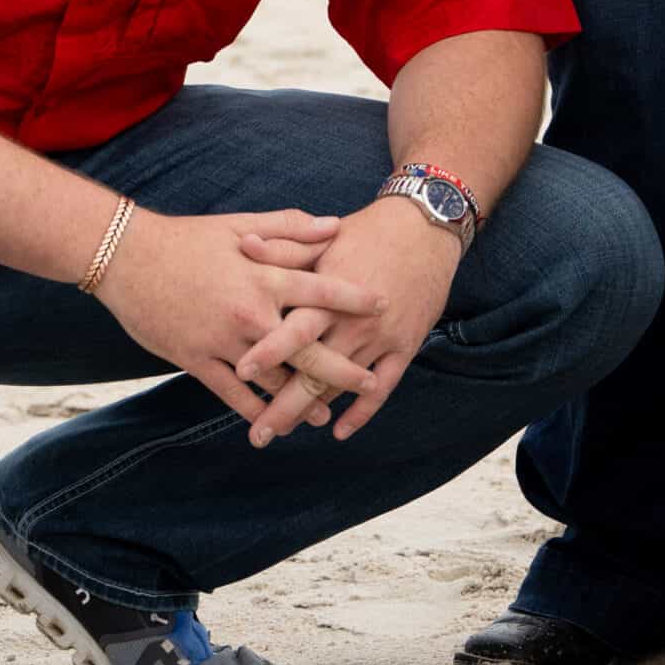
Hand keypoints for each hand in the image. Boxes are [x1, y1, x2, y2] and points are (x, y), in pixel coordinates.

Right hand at [98, 211, 382, 424]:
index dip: (354, 298)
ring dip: (301, 400)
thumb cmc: (187, 239)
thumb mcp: (240, 225)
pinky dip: (254, 411)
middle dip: (341, 369)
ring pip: (272, 379)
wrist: (127, 258)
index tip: (383, 306)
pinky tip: (272, 424)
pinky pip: (232, 394)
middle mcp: (249, 312)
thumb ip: (289, 229)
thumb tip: (334, 227)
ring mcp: (223, 341)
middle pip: (306, 348)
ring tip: (327, 416)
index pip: (320, 289)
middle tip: (369, 382)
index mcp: (262, 275)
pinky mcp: (196, 360)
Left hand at [232, 197, 460, 446]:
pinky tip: (339, 431)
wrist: (425, 229)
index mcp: (330, 293)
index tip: (240, 373)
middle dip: (284, 406)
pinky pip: (383, 389)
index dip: (269, 351)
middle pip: (315, 371)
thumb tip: (240, 241)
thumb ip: (282, 248)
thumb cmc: (367, 232)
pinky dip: (361, 412)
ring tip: (284, 433)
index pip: (295, 328)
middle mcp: (354, 321)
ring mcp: (381, 337)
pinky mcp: (405, 346)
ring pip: (342, 385)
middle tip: (258, 436)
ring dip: (314, 412)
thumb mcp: (323, 238)